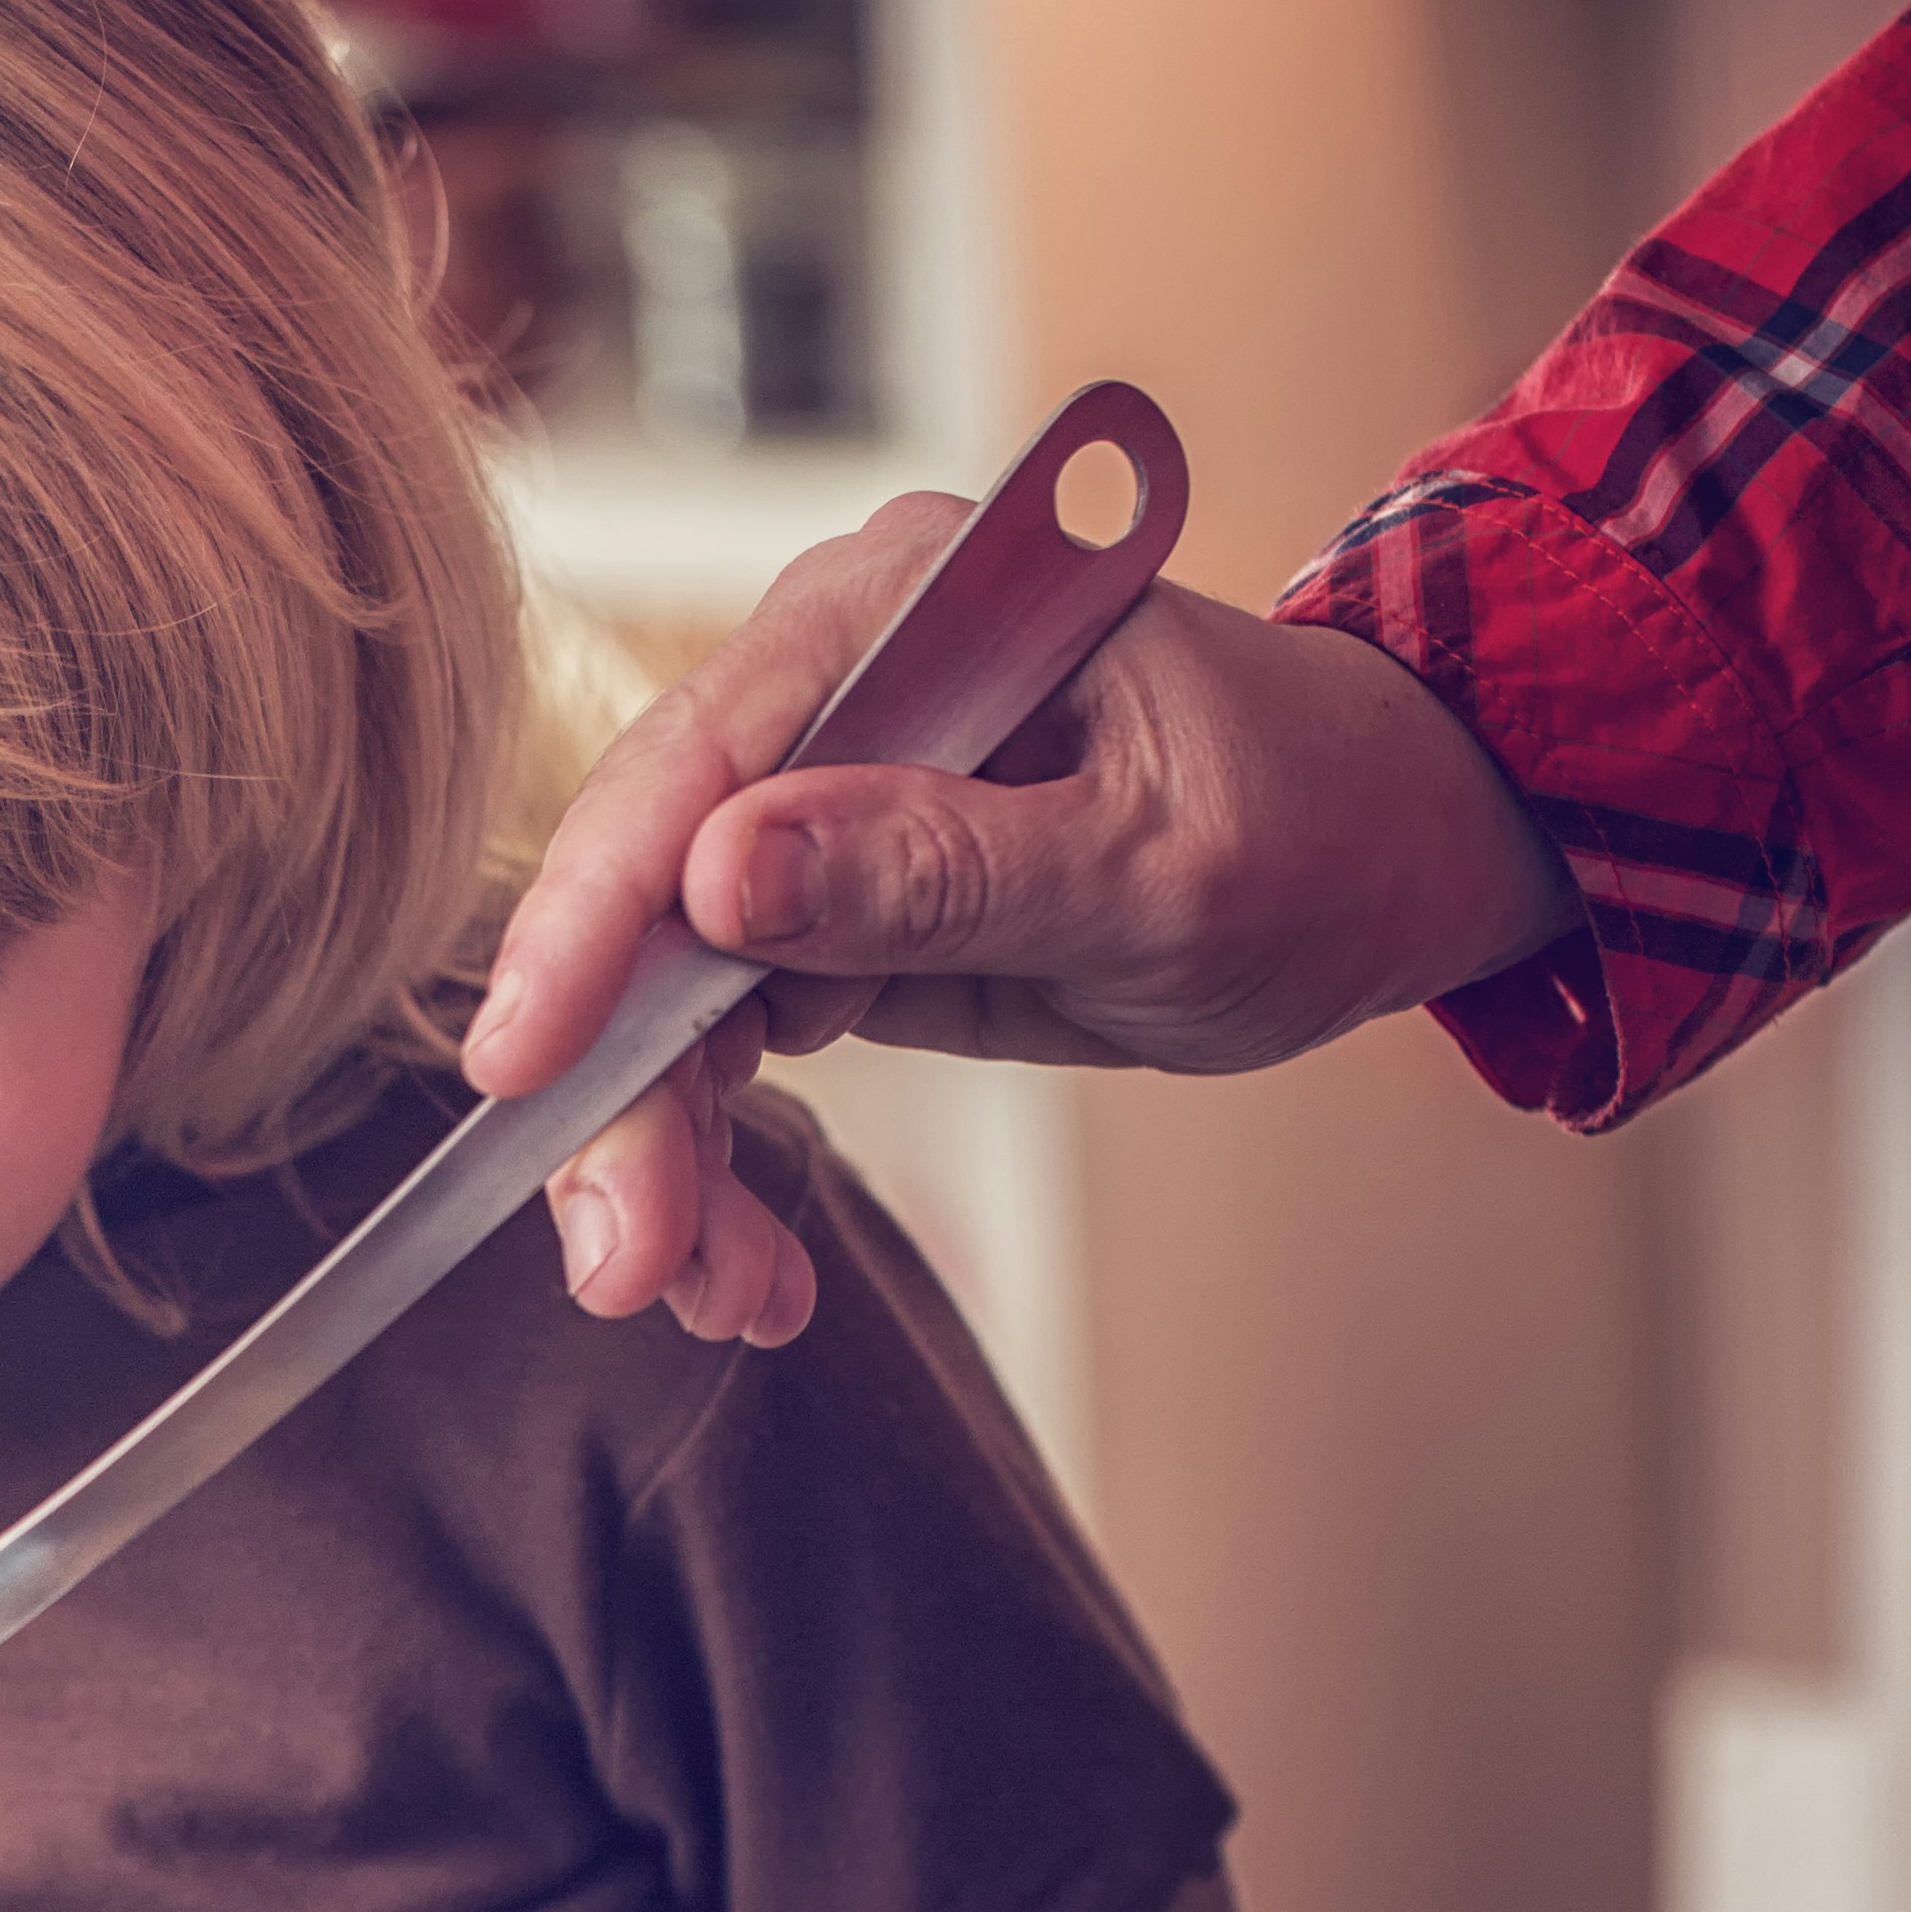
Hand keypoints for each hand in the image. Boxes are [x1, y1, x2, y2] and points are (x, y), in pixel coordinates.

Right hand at [477, 505, 1581, 1309]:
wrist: (1386, 851)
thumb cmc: (1313, 822)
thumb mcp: (1153, 864)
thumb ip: (943, 869)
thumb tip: (724, 879)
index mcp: (897, 611)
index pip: (692, 764)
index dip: (590, 922)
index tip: (523, 1070)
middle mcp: (824, 690)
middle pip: (647, 900)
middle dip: (628, 1097)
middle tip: (634, 1270)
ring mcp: (812, 807)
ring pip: (664, 997)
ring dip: (668, 1162)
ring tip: (722, 1299)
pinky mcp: (824, 910)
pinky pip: (724, 1044)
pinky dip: (720, 1163)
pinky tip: (751, 1265)